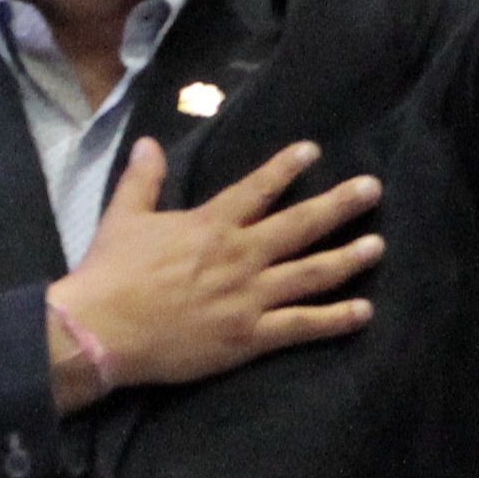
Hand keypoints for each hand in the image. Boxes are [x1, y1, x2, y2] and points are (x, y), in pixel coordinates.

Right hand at [48, 138, 380, 411]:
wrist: (101, 329)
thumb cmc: (110, 273)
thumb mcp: (123, 217)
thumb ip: (143, 179)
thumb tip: (148, 141)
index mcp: (211, 225)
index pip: (257, 189)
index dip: (286, 167)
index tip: (313, 150)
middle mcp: (239, 255)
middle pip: (300, 225)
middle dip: (339, 204)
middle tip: (373, 189)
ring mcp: (249, 297)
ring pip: (311, 273)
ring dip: (348, 259)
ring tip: (377, 246)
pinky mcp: (249, 336)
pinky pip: (301, 325)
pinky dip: (335, 319)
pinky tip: (364, 312)